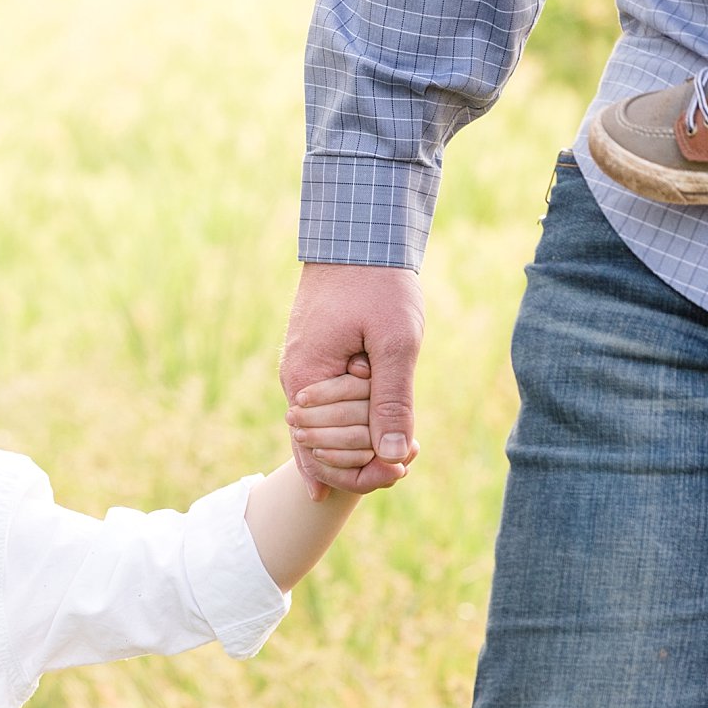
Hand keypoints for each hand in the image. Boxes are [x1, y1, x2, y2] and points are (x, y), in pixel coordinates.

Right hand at [279, 263, 423, 497]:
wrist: (357, 237)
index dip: (364, 470)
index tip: (405, 468)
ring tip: (407, 447)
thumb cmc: (378, 285)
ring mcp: (301, 374)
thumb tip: (392, 456)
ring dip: (361, 443)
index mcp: (306, 381)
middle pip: (322, 448)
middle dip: (364, 461)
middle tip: (412, 459)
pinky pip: (323, 412)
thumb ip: (392, 401)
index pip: (324, 452)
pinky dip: (343, 432)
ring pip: (324, 431)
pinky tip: (353, 460)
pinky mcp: (314, 364)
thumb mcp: (396, 343)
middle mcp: (294, 384)